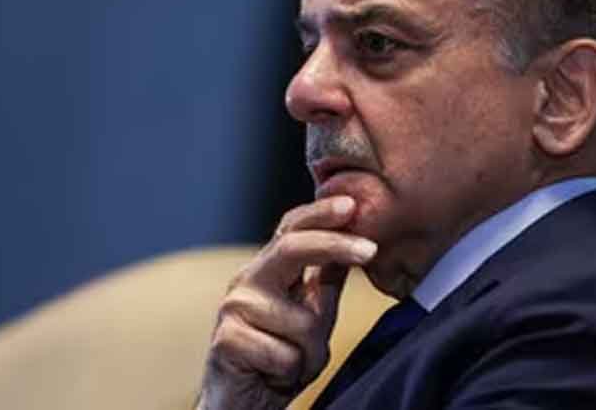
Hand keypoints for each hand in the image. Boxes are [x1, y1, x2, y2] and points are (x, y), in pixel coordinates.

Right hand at [197, 196, 376, 409]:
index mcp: (268, 270)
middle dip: (333, 245)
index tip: (352, 205)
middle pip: (291, 248)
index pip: (292, 229)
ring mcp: (234, 310)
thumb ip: (326, 280)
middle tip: (369, 250)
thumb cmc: (279, 357)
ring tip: (292, 362)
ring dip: (310, 352)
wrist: (243, 403)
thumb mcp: (312, 315)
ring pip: (302, 322)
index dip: (320, 213)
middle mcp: (247, 282)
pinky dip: (291, 372)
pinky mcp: (226, 341)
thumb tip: (354, 239)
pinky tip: (273, 374)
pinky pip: (285, 355)